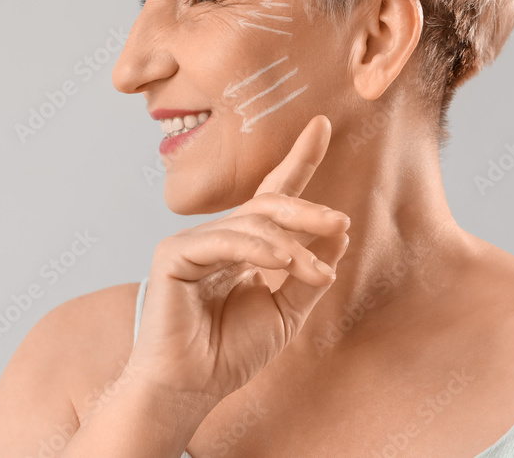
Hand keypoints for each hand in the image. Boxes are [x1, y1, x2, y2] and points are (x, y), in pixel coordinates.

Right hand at [125, 114, 350, 402]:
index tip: (322, 125)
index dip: (299, 160)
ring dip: (293, 244)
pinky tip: (284, 262)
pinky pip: (225, 241)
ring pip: (252, 222)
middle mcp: (219, 237)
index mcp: (244, 247)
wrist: (191, 389)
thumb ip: (309, 272)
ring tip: (318, 272)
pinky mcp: (174, 254)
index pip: (274, 196)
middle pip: (268, 205)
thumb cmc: (231, 352)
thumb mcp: (286, 312)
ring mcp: (194, 242)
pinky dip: (258, 250)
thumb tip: (339, 230)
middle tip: (339, 220)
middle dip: (307, 209)